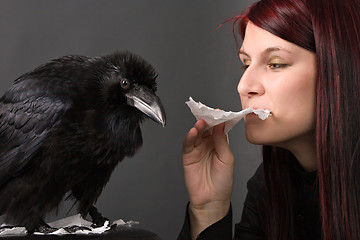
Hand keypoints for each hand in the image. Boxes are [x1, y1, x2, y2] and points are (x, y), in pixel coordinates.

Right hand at [182, 119, 233, 237]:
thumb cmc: (223, 181)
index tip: (220, 112)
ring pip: (196, 134)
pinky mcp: (188, 155)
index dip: (219, 120)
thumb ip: (222, 141)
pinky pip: (188, 143)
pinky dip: (189, 136)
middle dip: (207, 120)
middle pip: (206, 128)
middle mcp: (208, 144)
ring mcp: (197, 149)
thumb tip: (220, 124)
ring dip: (198, 127)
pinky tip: (193, 132)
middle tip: (209, 114)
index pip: (218, 128)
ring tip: (201, 122)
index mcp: (220, 144)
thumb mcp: (227, 158)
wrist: (212, 200)